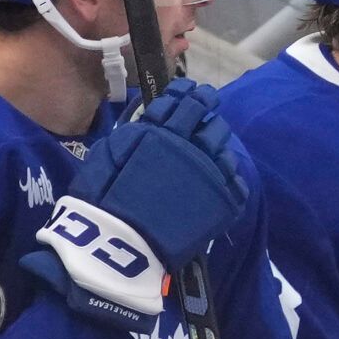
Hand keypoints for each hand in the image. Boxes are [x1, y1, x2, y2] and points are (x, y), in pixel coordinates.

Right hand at [21, 79, 247, 332]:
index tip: (194, 93)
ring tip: (211, 149)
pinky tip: (219, 178)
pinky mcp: (224, 200)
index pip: (185, 102)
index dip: (191, 95)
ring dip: (218, 146)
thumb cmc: (102, 200)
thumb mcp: (108, 154)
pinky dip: (228, 176)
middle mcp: (192, 146)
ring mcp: (212, 173)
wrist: (117, 245)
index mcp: (162, 131)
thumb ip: (136, 132)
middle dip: (208, 117)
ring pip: (225, 149)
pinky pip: (236, 180)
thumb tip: (154, 118)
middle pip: (211, 122)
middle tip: (205, 116)